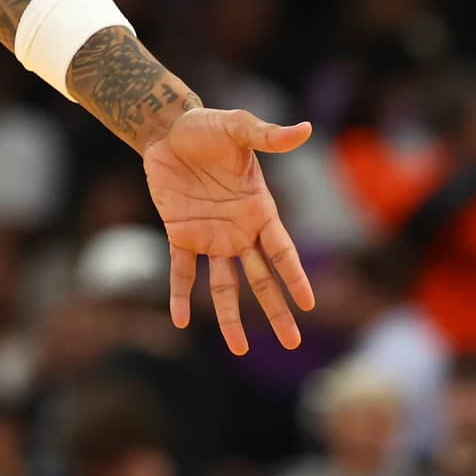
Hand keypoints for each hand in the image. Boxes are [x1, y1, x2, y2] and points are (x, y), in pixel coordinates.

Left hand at [142, 107, 315, 353]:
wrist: (166, 128)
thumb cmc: (207, 127)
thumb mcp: (238, 128)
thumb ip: (268, 135)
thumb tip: (305, 129)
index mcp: (260, 210)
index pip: (282, 251)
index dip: (294, 277)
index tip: (309, 304)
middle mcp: (239, 230)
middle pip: (262, 278)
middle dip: (276, 310)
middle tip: (292, 343)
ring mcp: (210, 236)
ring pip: (225, 285)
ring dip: (231, 316)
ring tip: (239, 349)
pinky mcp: (180, 234)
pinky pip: (181, 271)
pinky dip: (180, 295)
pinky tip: (180, 321)